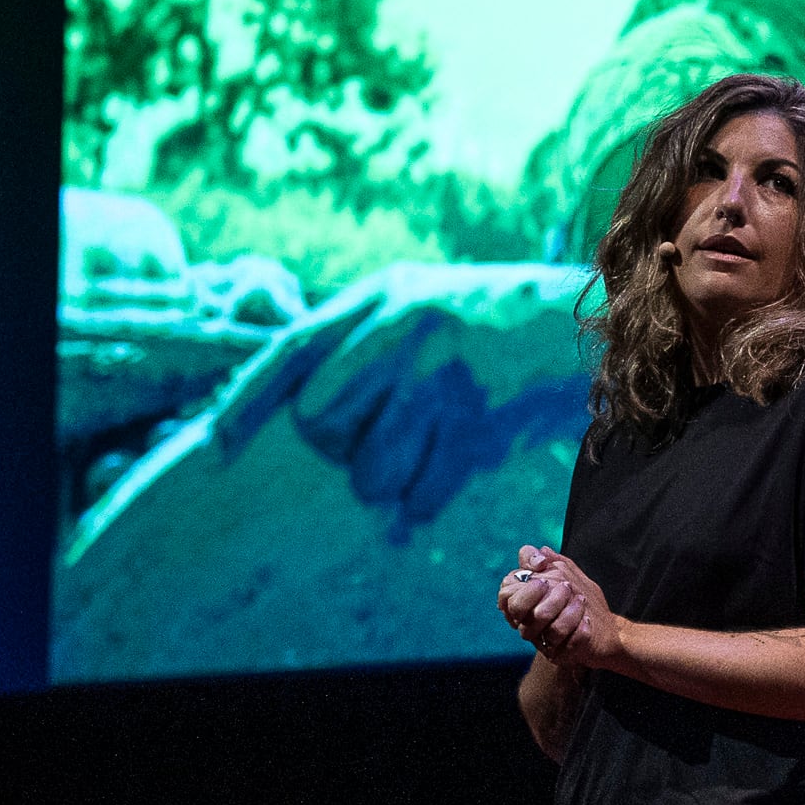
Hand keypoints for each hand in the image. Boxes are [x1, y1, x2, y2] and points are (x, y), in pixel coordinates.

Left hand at [236, 265, 592, 532]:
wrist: (588, 316)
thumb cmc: (489, 316)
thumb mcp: (416, 298)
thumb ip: (358, 336)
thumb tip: (295, 404)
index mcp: (382, 298)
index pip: (290, 353)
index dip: (246, 404)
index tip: (216, 449)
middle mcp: (405, 334)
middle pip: (320, 422)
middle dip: (339, 448)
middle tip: (372, 442)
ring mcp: (444, 381)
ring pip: (370, 470)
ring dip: (384, 481)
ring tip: (413, 459)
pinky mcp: (481, 426)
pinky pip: (423, 494)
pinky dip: (419, 506)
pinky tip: (430, 489)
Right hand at [498, 546, 626, 668]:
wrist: (606, 628)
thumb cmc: (581, 598)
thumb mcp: (569, 574)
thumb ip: (552, 561)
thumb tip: (540, 552)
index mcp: (523, 604)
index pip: (506, 594)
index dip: (524, 584)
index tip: (544, 575)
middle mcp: (527, 624)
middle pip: (520, 610)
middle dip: (546, 595)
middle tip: (567, 588)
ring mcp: (542, 642)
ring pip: (548, 628)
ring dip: (569, 610)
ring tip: (582, 600)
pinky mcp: (560, 655)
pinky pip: (568, 643)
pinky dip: (580, 628)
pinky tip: (587, 621)